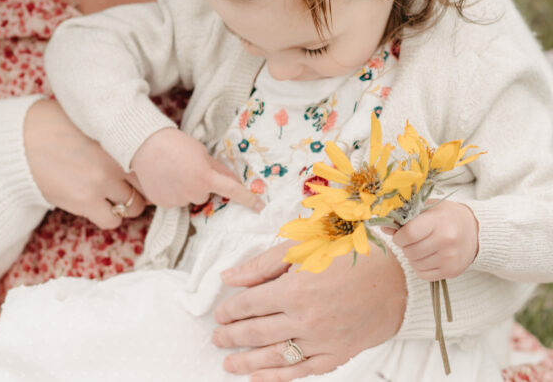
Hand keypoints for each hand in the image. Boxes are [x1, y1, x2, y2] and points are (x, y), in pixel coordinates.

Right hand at [24, 99, 147, 228]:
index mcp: (119, 135)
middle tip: (133, 185)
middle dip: (145, 187)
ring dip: (128, 204)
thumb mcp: (90, 118)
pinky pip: (112, 221)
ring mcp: (101, 183)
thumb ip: (116, 129)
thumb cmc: (54, 124)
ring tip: (114, 196)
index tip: (152, 171)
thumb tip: (139, 136)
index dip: (156, 168)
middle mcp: (115, 159)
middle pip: (151, 185)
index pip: (156, 159)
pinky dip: (109, 216)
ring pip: (135, 207)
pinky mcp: (85, 202)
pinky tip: (99, 205)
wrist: (21, 141)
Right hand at [132, 128, 264, 211]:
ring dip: (185, 189)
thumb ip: (216, 168)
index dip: (248, 199)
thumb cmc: (175, 143)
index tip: (260, 207)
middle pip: (205, 194)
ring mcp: (177, 200)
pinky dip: (171, 192)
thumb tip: (230, 180)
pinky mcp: (163, 204)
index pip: (232, 191)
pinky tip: (162, 178)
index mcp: (206, 178)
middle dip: (200, 184)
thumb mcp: (201, 152)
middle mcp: (194, 193)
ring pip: (189, 198)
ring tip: (171, 171)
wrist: (143, 145)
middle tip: (187, 168)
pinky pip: (174, 200)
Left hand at [212, 242, 405, 381]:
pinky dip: (279, 377)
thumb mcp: (301, 247)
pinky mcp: (338, 353)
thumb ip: (261, 265)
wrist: (398, 276)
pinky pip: (303, 370)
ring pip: (275, 356)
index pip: (249, 305)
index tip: (219, 315)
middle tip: (217, 339)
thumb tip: (228, 277)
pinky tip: (259, 378)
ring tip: (229, 364)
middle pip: (257, 332)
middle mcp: (306, 319)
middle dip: (232, 337)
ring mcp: (322, 340)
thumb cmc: (348, 254)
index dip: (230, 311)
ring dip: (248, 362)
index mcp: (294, 290)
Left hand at [392, 200, 478, 280]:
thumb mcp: (426, 209)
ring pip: (415, 264)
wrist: (475, 230)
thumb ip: (403, 217)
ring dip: (412, 257)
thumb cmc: (445, 216)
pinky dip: (420, 267)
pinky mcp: (452, 271)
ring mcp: (450, 258)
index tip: (400, 235)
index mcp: (438, 222)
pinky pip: (424, 275)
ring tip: (421, 247)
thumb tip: (383, 228)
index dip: (399, 236)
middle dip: (405, 246)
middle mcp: (446, 241)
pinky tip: (427, 257)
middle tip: (412, 241)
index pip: (409, 234)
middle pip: (410, 251)